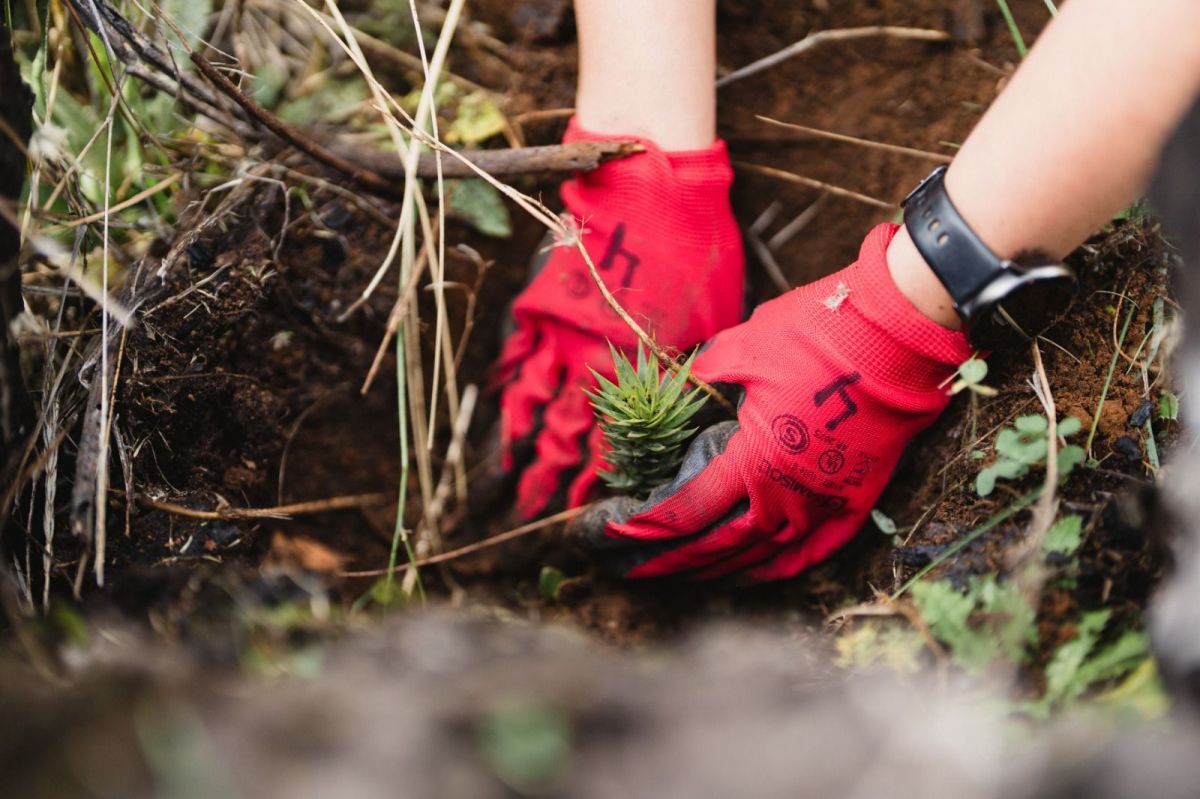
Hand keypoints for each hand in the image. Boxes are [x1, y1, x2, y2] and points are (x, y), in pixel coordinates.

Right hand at [494, 119, 743, 518]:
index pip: (610, 443)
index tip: (584, 516)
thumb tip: (691, 408)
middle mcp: (589, 358)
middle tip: (528, 516)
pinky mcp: (540, 299)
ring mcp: (558, 329)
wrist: (646, 183)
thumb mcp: (711, 317)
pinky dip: (503, 382)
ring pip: (529, 397)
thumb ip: (692, 367)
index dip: (594, 483)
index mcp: (636, 366)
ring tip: (502, 474)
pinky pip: (514, 350)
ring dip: (516, 441)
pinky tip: (495, 405)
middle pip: (561, 432)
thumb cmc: (694, 247)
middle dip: (545, 478)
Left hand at [568, 224, 973, 581]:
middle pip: (714, 548)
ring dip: (715, 572)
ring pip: (759, 559)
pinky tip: (752, 576)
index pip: (685, 513)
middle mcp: (785, 498)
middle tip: (631, 570)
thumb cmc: (818, 335)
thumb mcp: (742, 348)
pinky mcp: (856, 505)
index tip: (612, 534)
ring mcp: (824, 507)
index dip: (644, 529)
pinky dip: (776, 570)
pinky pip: (811, 555)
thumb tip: (680, 384)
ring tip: (681, 577)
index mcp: (752, 461)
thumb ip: (703, 375)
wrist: (900, 335)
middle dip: (667, 562)